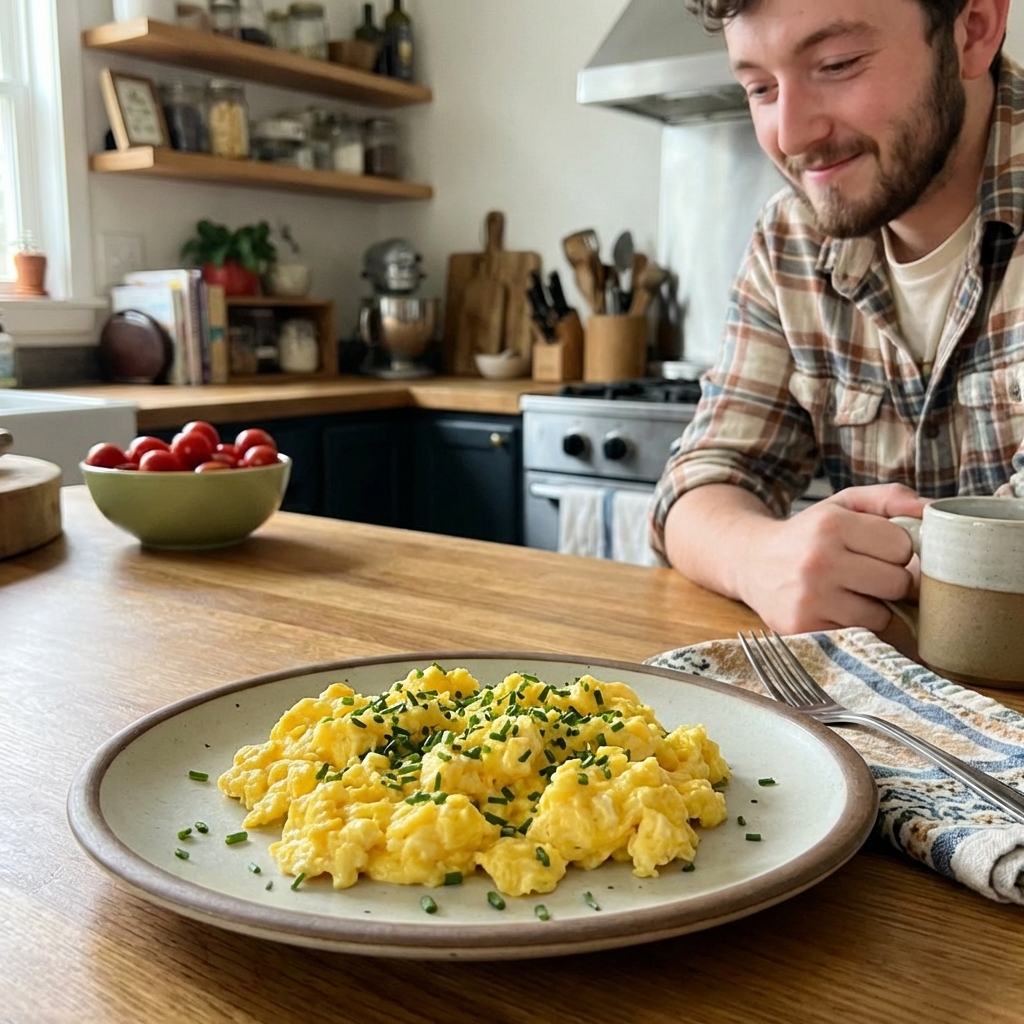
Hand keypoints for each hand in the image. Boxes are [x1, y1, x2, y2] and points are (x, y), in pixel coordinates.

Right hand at [740, 483, 928, 633]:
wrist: (750, 562)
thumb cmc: (808, 534)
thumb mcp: (843, 505)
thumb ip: (890, 498)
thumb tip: (935, 509)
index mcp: (831, 525)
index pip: (903, 546)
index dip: (896, 550)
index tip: (876, 550)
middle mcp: (818, 561)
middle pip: (898, 583)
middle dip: (890, 580)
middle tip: (867, 574)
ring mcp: (809, 598)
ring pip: (882, 616)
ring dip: (874, 608)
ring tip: (849, 593)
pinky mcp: (802, 627)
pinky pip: (858, 635)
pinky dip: (853, 625)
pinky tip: (835, 609)